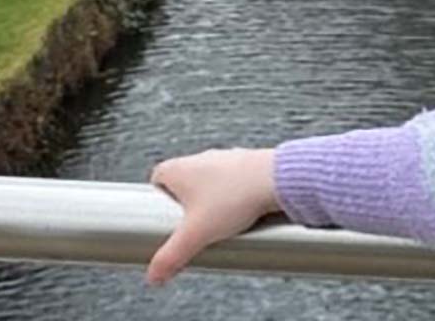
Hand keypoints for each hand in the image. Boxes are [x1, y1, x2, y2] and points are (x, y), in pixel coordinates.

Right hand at [145, 147, 280, 284]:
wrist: (280, 180)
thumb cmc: (235, 198)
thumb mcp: (196, 234)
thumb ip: (171, 256)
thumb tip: (154, 275)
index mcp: (179, 168)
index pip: (157, 179)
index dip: (157, 199)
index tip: (162, 218)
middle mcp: (202, 158)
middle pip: (184, 183)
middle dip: (186, 205)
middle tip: (191, 227)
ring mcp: (228, 158)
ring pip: (211, 182)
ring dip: (212, 201)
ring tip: (219, 224)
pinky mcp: (250, 164)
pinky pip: (235, 181)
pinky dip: (234, 195)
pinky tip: (242, 213)